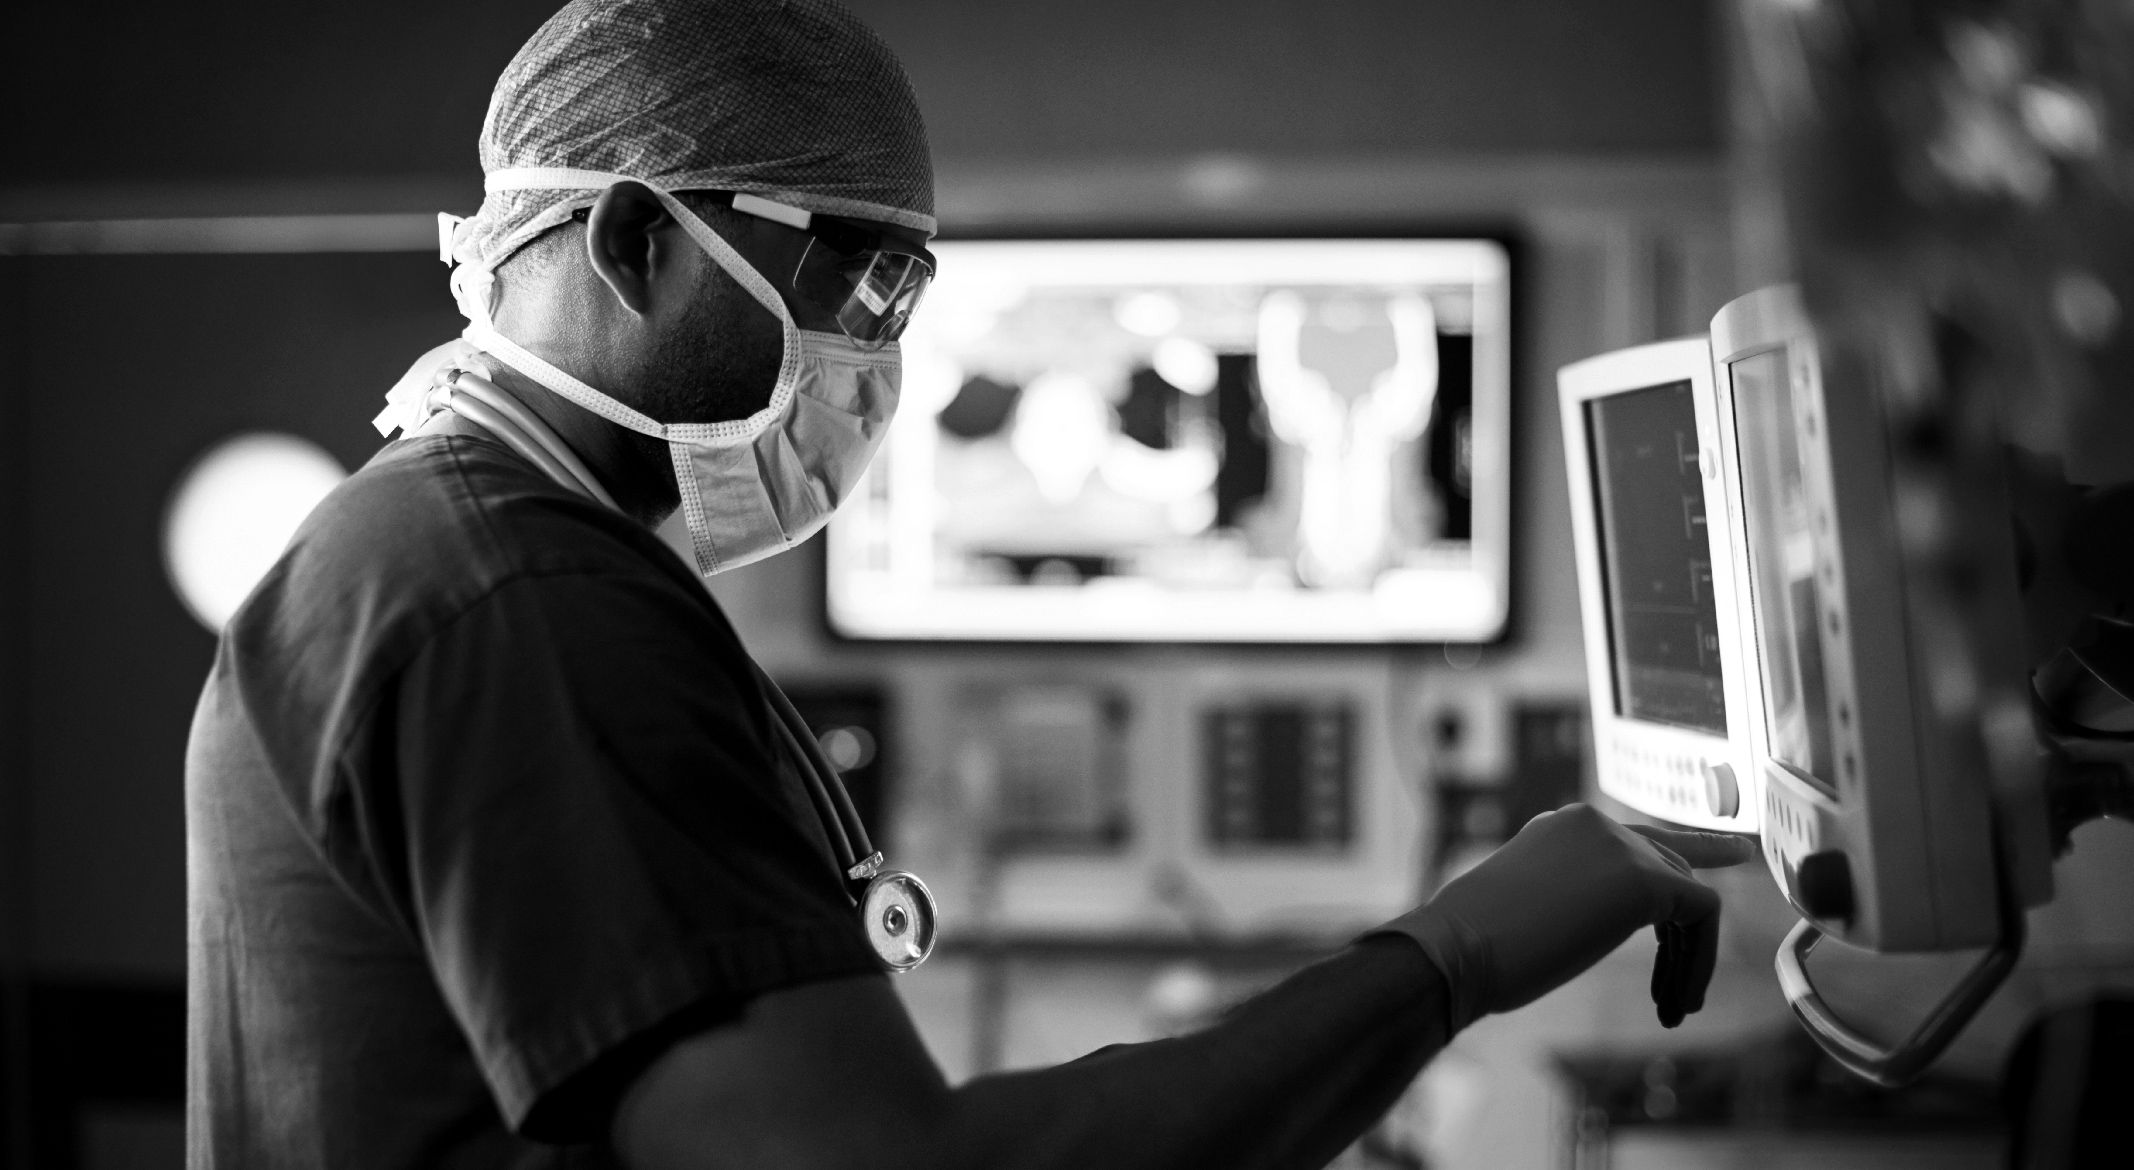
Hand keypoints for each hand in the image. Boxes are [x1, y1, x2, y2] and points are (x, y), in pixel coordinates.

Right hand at [1374, 804, 1755, 1032]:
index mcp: (1564, 826)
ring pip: (1690, 896)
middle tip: (1676, 996)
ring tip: (1672, 1008)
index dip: (1693, 850)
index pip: (1640, 838)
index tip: (1736, 852)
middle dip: (1682, 936)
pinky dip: (1699, 961)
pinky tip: (1678, 999)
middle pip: (1672, 869)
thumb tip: (1600, 917)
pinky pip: (1701, 914)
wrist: (1457, 948)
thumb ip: (1576, 895)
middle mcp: (1596, 823)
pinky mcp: (1644, 877)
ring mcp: (1621, 845)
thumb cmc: (1476, 947)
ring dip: (1688, 958)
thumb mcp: (1534, 906)